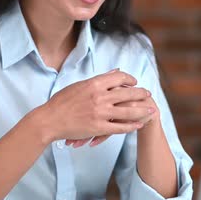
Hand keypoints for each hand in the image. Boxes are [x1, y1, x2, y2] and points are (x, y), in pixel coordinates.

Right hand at [38, 69, 152, 142]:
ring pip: (128, 111)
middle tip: (148, 94)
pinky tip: (139, 125)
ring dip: (142, 110)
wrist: (49, 120)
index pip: (119, 77)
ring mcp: (100, 113)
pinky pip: (120, 127)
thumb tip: (116, 72)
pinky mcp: (98, 127)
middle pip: (127, 93)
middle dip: (141, 93)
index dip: (130, 79)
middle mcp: (99, 97)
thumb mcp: (79, 85)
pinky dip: (132, 126)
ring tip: (151, 109)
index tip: (134, 82)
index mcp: (94, 84)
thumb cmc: (61, 101)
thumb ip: (99, 79)